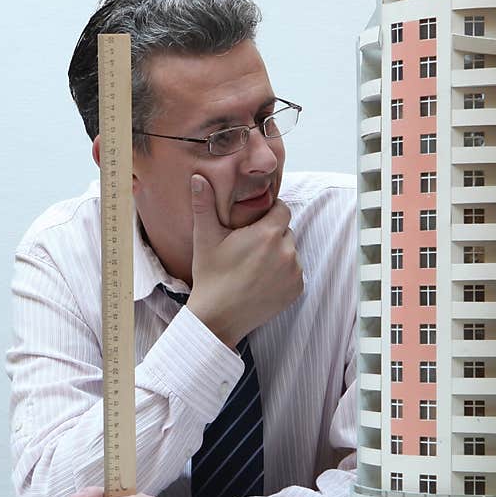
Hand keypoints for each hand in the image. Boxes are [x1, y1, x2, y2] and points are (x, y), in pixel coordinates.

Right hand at [186, 174, 302, 347]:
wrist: (218, 318)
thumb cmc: (210, 277)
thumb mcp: (205, 239)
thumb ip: (205, 205)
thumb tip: (198, 178)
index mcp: (267, 234)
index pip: (281, 209)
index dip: (268, 213)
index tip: (254, 223)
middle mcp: (286, 251)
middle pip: (285, 231)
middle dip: (271, 235)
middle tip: (249, 248)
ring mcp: (294, 272)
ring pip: (290, 251)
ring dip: (277, 254)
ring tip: (253, 266)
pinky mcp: (297, 289)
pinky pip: (294, 272)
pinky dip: (283, 274)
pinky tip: (261, 280)